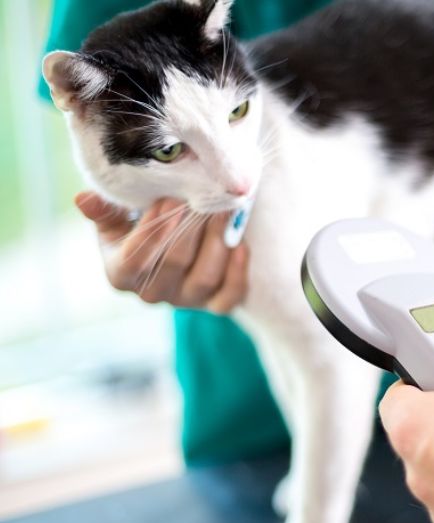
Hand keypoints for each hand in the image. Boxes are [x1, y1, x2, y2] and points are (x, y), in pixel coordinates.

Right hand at [75, 192, 248, 312]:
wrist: (173, 238)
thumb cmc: (140, 222)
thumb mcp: (118, 216)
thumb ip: (104, 209)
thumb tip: (83, 199)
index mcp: (121, 274)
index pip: (133, 261)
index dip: (152, 232)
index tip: (167, 200)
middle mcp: (152, 293)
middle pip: (174, 265)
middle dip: (190, 229)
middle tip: (202, 198)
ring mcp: (186, 301)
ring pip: (204, 278)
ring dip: (217, 243)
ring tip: (224, 211)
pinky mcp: (215, 304)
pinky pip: (230, 296)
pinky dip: (238, 271)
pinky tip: (241, 244)